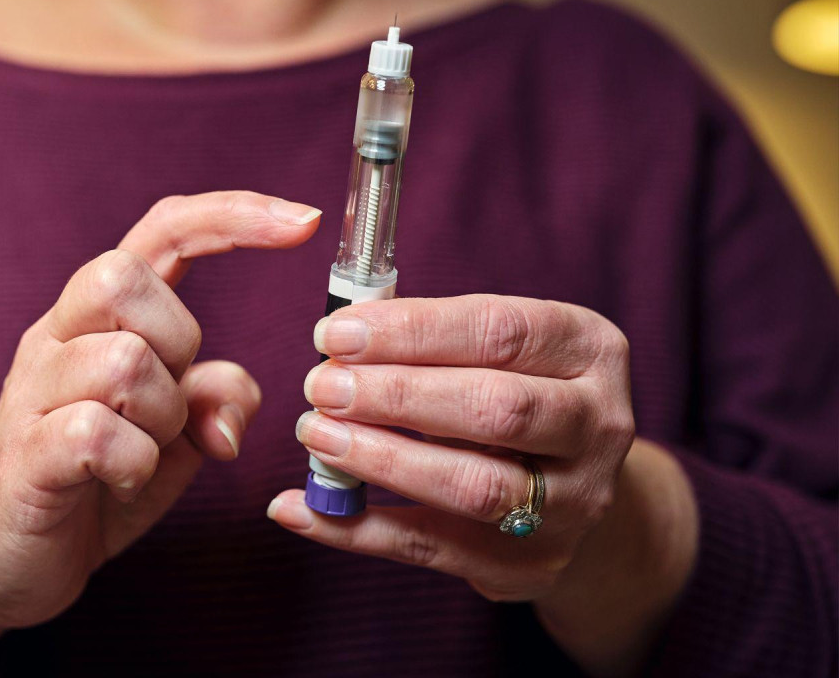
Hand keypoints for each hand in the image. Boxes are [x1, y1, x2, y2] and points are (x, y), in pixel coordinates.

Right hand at [0, 191, 319, 629]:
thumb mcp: (175, 438)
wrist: (0, 563)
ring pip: (121, 359)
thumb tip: (233, 406)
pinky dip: (133, 463)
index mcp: (96, 319)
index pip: (160, 232)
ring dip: (160, 416)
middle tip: (168, 405)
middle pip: (121, 275)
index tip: (303, 222)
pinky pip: (96, 433)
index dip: (232, 217)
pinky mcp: (23, 455)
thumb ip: (215, 400)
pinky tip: (120, 481)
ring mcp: (31, 392)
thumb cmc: (90, 486)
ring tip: (142, 454)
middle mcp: (55, 338)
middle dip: (176, 339)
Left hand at [268, 294, 697, 675]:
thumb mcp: (501, 350)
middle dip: (397, 396)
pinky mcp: (528, 564)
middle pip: (496, 409)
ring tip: (314, 435)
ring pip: (473, 485)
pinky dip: (355, 529)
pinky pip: (430, 548)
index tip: (337, 333)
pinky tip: (297, 508)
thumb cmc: (514, 392)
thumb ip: (432, 338)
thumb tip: (337, 335)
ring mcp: (571, 504)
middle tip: (321, 386)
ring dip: (382, 460)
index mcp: (589, 350)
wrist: (575, 491)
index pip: (501, 332)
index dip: (413, 331)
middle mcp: (598, 426)